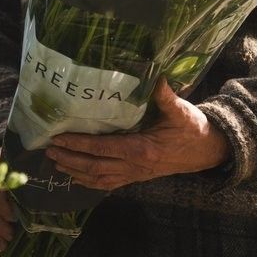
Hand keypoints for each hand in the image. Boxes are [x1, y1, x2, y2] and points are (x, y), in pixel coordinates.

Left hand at [46, 79, 228, 190]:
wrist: (208, 151)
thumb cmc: (192, 128)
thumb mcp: (180, 110)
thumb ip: (165, 95)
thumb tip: (155, 73)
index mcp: (142, 149)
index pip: (103, 148)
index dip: (79, 145)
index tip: (58, 138)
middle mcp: (136, 165)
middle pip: (95, 166)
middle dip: (70, 159)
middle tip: (48, 150)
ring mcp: (136, 174)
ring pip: (99, 178)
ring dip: (75, 171)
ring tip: (55, 162)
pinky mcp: (137, 176)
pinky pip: (109, 183)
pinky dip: (89, 181)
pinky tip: (75, 176)